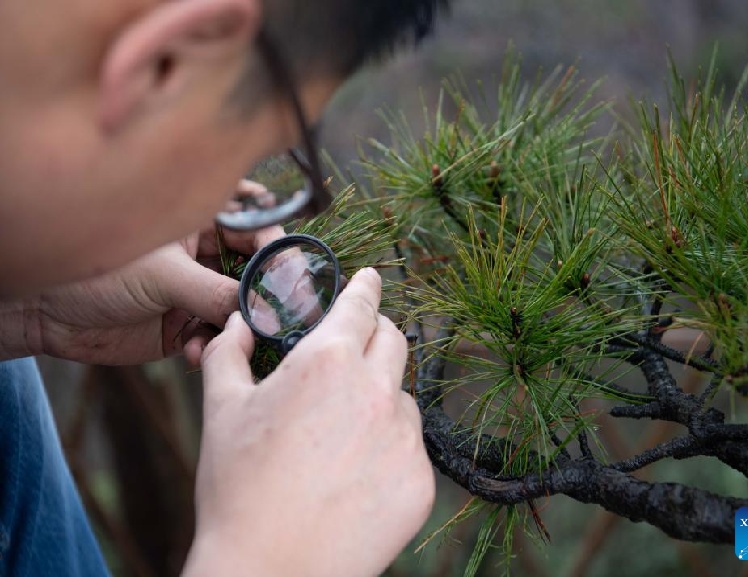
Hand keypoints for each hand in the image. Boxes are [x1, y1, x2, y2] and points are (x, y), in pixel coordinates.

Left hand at [26, 180, 281, 364]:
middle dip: (264, 292)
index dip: (275, 249)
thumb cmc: (96, 273)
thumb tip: (264, 308)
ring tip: (232, 337)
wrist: (47, 314)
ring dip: (239, 324)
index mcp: (198, 224)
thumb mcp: (163, 276)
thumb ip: (215, 291)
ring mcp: (197, 292)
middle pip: (254, 271)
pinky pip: (216, 336)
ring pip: (239, 307)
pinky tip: (192, 350)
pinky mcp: (185, 326)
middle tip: (276, 313)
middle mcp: (203, 256)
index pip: (254, 229)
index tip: (289, 273)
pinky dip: (212, 345)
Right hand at [184, 268, 435, 576]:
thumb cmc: (239, 488)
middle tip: (352, 351)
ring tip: (339, 435)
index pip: (361, 304)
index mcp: (327, 361)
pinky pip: (410, 446)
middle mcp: (376, 390)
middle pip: (393, 340)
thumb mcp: (222, 409)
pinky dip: (387, 447)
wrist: (272, 569)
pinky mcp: (419, 479)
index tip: (370, 277)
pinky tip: (353, 475)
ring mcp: (404, 437)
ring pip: (402, 396)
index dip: (365, 285)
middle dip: (375, 335)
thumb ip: (229, 352)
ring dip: (379, 397)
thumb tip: (236, 324)